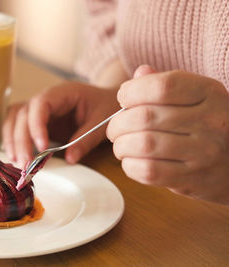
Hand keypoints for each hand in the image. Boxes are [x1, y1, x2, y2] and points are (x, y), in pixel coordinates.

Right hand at [2, 81, 119, 167]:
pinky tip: (15, 156)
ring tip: (16, 161)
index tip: (41, 147)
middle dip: (21, 139)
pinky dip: (12, 140)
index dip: (36, 124)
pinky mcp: (37, 121)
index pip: (40, 103)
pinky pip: (17, 126)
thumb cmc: (105, 107)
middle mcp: (46, 98)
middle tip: (25, 163)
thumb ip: (86, 139)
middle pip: (23, 113)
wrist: (107, 101)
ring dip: (11, 139)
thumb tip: (70, 159)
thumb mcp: (102, 122)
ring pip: (15, 118)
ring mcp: (39, 109)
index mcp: (63, 93)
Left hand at [107, 65, 228, 204]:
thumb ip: (165, 83)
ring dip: (121, 146)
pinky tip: (131, 161)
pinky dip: (130, 166)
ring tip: (121, 145)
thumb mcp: (195, 96)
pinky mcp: (193, 179)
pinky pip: (149, 171)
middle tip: (115, 129)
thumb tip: (139, 73)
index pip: (161, 87)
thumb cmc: (205, 124)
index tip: (123, 98)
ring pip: (143, 144)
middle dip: (118, 123)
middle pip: (145, 117)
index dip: (132, 91)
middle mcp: (211, 121)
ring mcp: (204, 153)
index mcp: (209, 92)